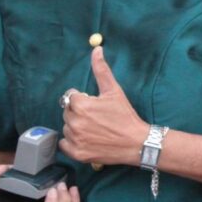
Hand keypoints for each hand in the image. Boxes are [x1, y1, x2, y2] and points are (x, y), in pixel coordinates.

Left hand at [58, 46, 147, 165]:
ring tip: (94, 129)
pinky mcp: (77, 153)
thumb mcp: (114, 90)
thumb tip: (97, 48)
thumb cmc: (125, 115)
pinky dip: (73, 142)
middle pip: (68, 112)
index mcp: (80, 105)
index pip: (71, 97)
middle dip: (79, 112)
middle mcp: (74, 122)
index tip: (96, 106)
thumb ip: (101, 69)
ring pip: (67, 127)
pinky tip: (87, 139)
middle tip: (97, 118)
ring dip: (76, 127)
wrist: (136, 142)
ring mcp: (74, 139)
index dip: (83, 99)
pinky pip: (65, 144)